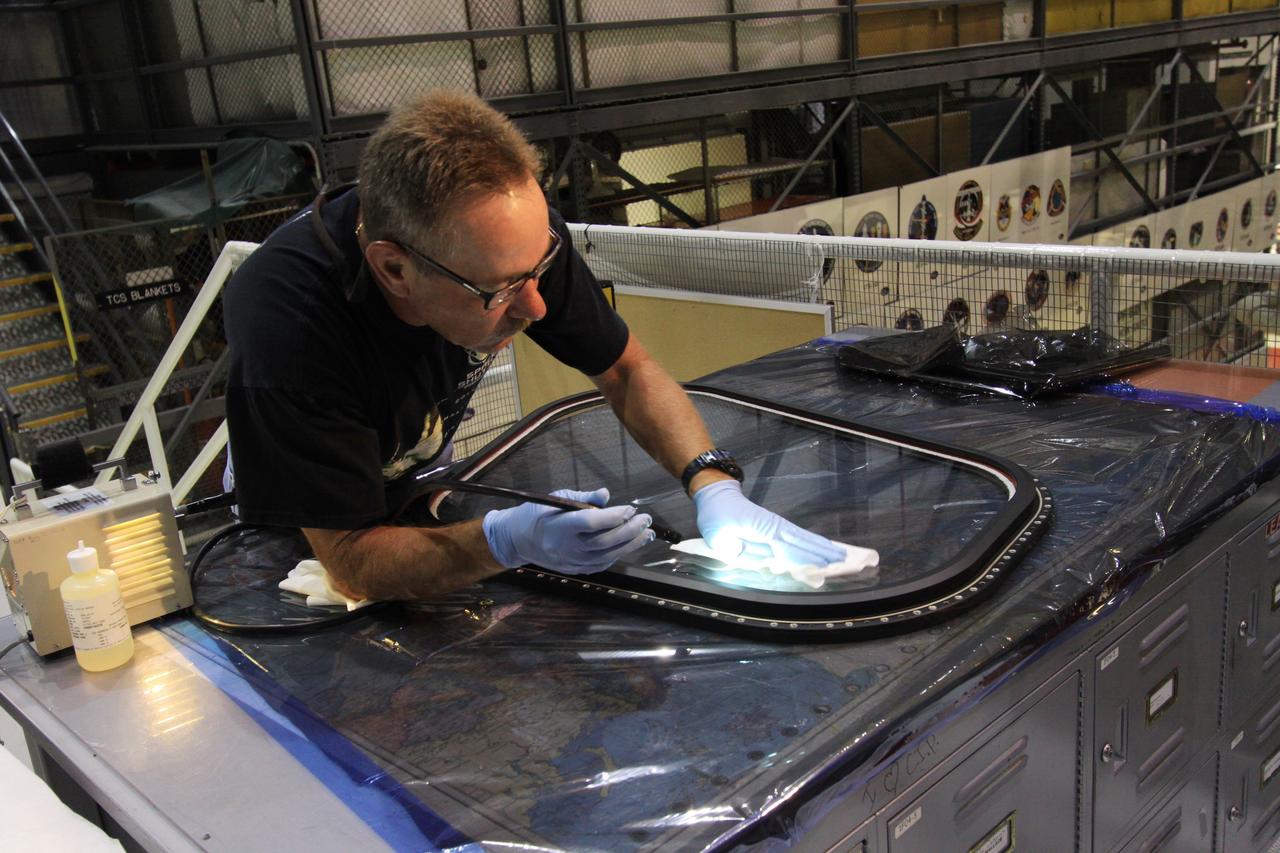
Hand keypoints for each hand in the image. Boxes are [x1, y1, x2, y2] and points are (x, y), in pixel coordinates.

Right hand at [483, 487, 654, 573]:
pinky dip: (618, 553)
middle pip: (604, 541)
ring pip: (607, 555)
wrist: (517, 539)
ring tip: (647, 533)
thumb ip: (584, 497)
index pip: (591, 522)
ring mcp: (571, 561)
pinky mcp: (576, 569)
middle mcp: (566, 547)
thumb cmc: (538, 513)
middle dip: (629, 530)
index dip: (613, 516)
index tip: (630, 509)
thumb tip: (606, 495)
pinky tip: (631, 544)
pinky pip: (602, 563)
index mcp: (559, 526)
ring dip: (630, 544)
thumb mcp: (557, 498)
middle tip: (645, 519)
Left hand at [693, 480, 844, 566]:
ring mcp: (777, 525)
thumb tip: (768, 561)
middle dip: (821, 553)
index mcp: (761, 530)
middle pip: (802, 542)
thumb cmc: (717, 518)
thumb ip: (742, 552)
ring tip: (841, 555)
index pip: (787, 548)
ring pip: (803, 538)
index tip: (822, 568)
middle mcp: (774, 526)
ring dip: (822, 547)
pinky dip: (812, 541)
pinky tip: (824, 546)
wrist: (717, 496)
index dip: (805, 559)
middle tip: (843, 563)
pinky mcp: (776, 525)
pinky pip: (798, 535)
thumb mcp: (721, 539)